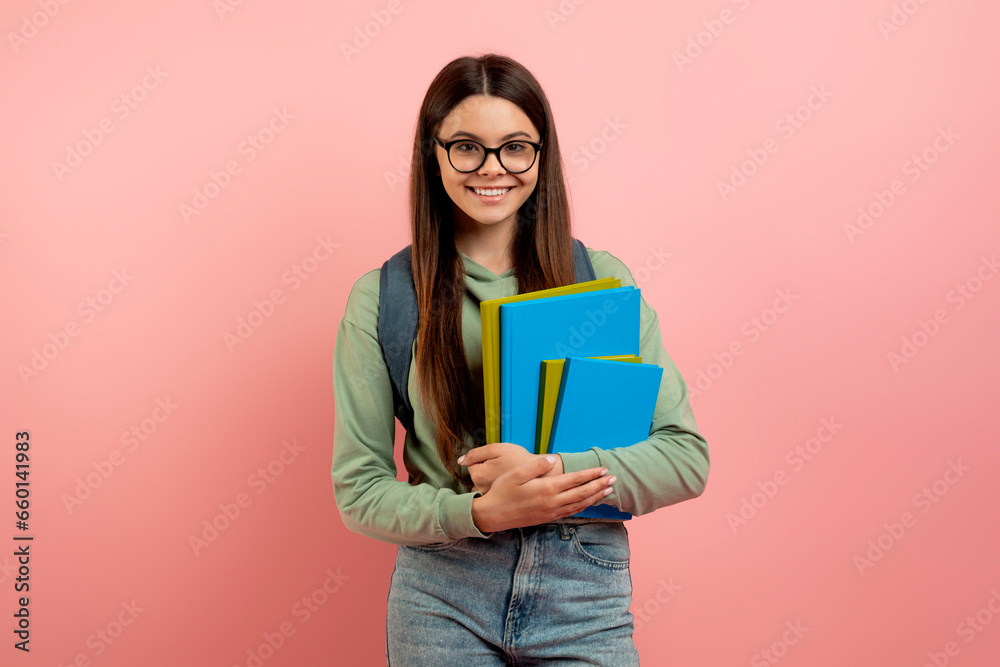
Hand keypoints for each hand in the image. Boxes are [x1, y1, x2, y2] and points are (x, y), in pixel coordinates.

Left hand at [459, 443, 560, 493]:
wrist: (539, 475)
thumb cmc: (518, 459)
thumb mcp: (496, 449)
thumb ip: (475, 453)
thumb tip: (460, 461)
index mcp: (478, 474)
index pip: (471, 466)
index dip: (484, 461)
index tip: (497, 461)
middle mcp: (480, 489)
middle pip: (475, 479)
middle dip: (484, 474)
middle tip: (501, 469)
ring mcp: (489, 497)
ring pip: (482, 489)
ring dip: (489, 484)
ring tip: (504, 478)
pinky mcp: (498, 502)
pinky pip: (491, 497)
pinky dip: (496, 492)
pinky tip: (506, 487)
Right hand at [469, 456, 614, 533]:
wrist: (492, 516)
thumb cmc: (502, 491)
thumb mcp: (516, 474)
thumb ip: (535, 466)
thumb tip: (551, 459)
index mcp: (546, 489)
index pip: (575, 480)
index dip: (590, 474)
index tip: (603, 469)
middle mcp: (552, 502)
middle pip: (582, 493)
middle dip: (599, 485)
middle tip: (613, 479)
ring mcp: (551, 512)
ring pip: (579, 504)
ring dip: (595, 497)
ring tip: (607, 491)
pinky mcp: (547, 518)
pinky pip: (571, 512)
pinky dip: (583, 506)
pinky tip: (588, 503)